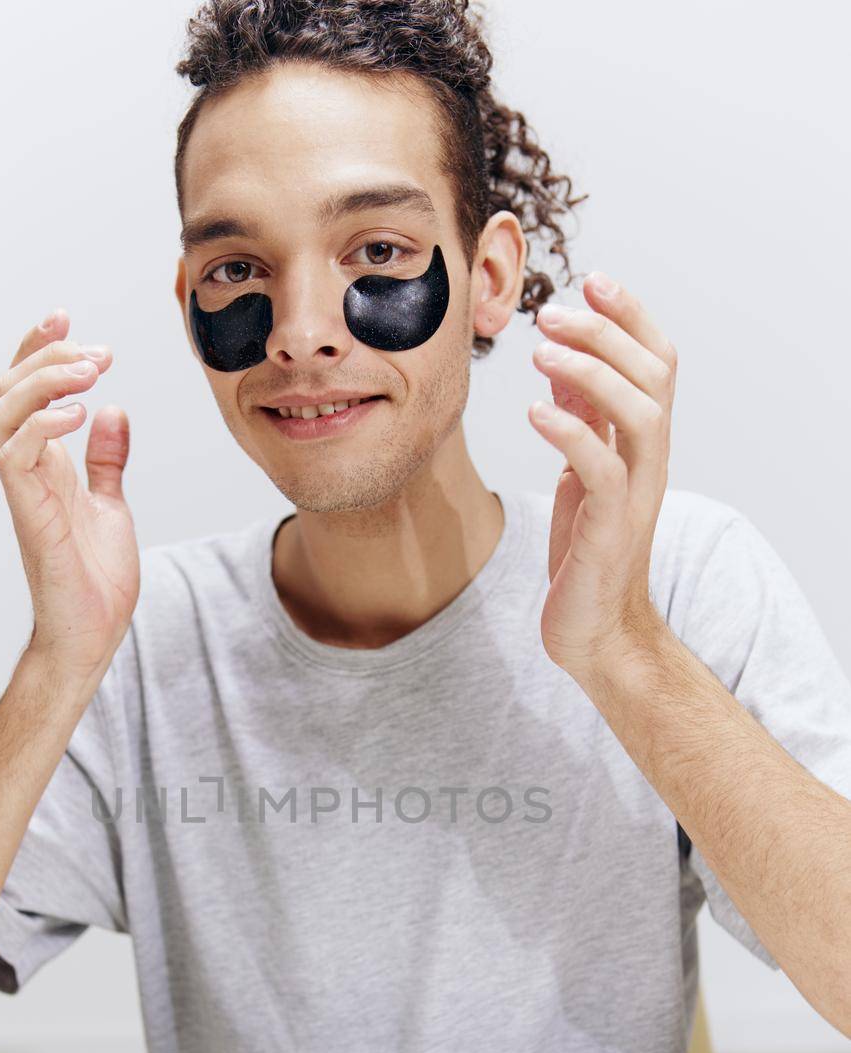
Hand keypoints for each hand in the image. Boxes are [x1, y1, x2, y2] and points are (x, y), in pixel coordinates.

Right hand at [0, 307, 138, 685]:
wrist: (93, 633)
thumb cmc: (96, 580)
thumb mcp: (110, 505)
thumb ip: (106, 460)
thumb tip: (112, 413)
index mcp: (44, 464)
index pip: (25, 391)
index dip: (38, 348)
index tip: (67, 316)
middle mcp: (26, 471)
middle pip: (4, 390)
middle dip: (42, 354)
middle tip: (94, 348)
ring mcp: (24, 490)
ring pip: (0, 413)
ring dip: (43, 380)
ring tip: (90, 369)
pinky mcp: (30, 513)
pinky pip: (16, 453)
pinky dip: (45, 424)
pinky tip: (82, 413)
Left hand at [527, 273, 676, 683]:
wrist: (597, 632)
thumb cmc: (586, 553)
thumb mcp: (581, 474)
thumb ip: (580, 419)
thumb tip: (561, 358)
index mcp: (644, 445)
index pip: (656, 362)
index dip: (629, 316)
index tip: (590, 280)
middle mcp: (650, 463)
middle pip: (653, 375)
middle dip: (606, 333)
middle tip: (553, 312)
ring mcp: (636, 495)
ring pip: (640, 412)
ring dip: (593, 373)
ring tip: (544, 351)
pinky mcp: (611, 530)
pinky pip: (601, 469)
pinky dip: (571, 433)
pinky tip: (535, 410)